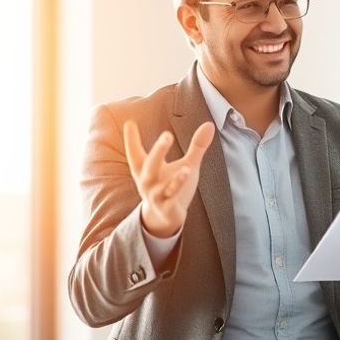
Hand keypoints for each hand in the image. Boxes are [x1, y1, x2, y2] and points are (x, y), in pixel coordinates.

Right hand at [124, 120, 215, 237]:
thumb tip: (210, 124)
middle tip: (167, 135)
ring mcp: (157, 196)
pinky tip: (188, 175)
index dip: (131, 139)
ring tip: (186, 167)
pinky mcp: (167, 207)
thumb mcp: (185, 163)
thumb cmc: (171, 184)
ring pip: (163, 187)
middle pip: (150, 165)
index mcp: (146, 169)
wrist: (164, 217)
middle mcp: (148, 181)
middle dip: (159, 151)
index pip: (135, 153)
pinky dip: (179, 188)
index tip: (130, 122)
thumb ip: (196, 146)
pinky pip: (172, 198)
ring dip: (175, 178)